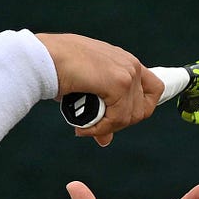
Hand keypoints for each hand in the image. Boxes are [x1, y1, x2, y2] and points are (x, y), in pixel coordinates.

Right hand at [35, 33, 162, 145]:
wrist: (44, 58)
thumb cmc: (59, 69)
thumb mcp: (86, 92)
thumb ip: (101, 112)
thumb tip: (106, 141)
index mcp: (126, 63)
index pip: (153, 91)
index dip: (138, 110)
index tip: (116, 119)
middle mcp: (131, 65)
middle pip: (142, 110)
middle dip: (118, 124)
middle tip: (95, 126)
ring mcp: (128, 73)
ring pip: (129, 117)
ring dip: (105, 128)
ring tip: (84, 127)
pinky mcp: (119, 83)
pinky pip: (117, 119)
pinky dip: (98, 128)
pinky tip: (82, 127)